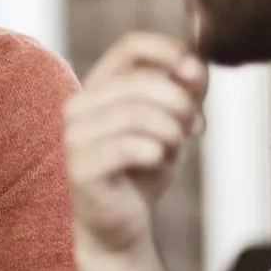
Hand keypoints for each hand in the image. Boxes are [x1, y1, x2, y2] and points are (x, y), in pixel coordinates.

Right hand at [64, 32, 208, 258]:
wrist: (122, 225)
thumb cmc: (144, 169)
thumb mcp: (175, 121)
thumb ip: (187, 89)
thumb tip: (193, 64)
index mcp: (97, 86)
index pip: (132, 46)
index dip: (171, 52)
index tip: (196, 78)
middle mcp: (78, 105)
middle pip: (141, 81)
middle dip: (180, 104)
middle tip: (193, 128)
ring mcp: (74, 136)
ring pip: (138, 114)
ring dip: (170, 134)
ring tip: (173, 150)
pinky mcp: (80, 168)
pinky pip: (130, 147)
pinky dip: (156, 154)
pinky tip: (157, 162)